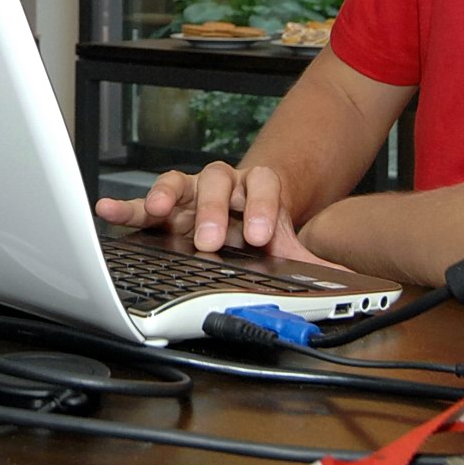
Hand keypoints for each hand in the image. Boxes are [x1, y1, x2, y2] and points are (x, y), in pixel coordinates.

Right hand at [93, 161, 308, 259]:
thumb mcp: (289, 240)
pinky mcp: (166, 206)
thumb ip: (318, 261)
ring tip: (154, 208)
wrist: (246, 204)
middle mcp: (222, 184)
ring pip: (179, 182)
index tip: (261, 234)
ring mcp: (192, 192)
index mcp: (257, 187)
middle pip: (217, 182)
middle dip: (212, 210)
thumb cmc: (261, 223)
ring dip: (164, 195)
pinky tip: (107, 209)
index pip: (262, 185)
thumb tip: (356, 281)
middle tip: (208, 239)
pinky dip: (125, 207)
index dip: (260, 206)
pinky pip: (142, 204)